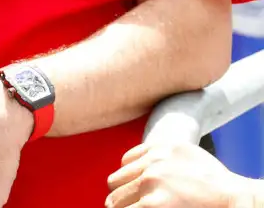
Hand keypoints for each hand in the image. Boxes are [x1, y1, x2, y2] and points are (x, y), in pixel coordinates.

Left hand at [108, 141, 263, 207]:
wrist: (236, 199)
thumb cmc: (217, 183)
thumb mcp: (186, 155)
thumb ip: (161, 156)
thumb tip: (140, 168)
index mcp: (159, 148)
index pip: (125, 162)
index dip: (130, 179)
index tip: (138, 190)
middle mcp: (151, 163)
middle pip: (115, 182)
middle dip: (124, 195)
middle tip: (137, 205)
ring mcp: (150, 184)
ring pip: (114, 200)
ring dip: (124, 207)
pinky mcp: (152, 204)